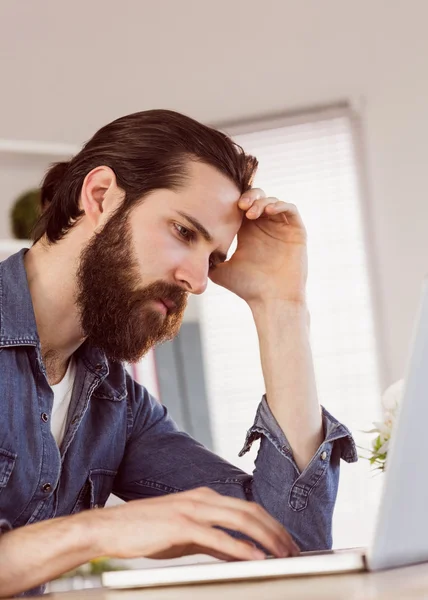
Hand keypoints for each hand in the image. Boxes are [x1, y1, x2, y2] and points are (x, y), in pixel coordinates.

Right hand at [86, 487, 299, 560]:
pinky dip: (241, 548)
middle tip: (293, 552)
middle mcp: (202, 498)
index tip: (286, 542)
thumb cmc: (146, 530)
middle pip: (250, 512)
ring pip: (240, 520)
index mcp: (205, 497)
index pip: (247, 508)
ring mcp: (192, 509)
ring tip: (282, 555)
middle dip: (276, 532)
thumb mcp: (185, 535)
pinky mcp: (182, 525)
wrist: (112, 527)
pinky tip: (255, 559)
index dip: (271, 525)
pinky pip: (219, 537)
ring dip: (266, 538)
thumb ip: (212, 541)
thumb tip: (238, 553)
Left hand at [209, 189, 307, 306]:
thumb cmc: (247, 289)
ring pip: (272, 201)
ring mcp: (281, 229)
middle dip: (249, 197)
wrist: (271, 301)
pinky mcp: (296, 232)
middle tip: (240, 205)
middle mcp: (265, 228)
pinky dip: (279, 205)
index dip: (235, 201)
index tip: (225, 207)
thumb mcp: (220, 271)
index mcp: (248, 233)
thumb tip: (185, 253)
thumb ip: (206, 259)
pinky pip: (290, 209)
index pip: (242, 207)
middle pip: (258, 198)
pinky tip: (268, 211)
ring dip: (262, 201)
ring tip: (251, 212)